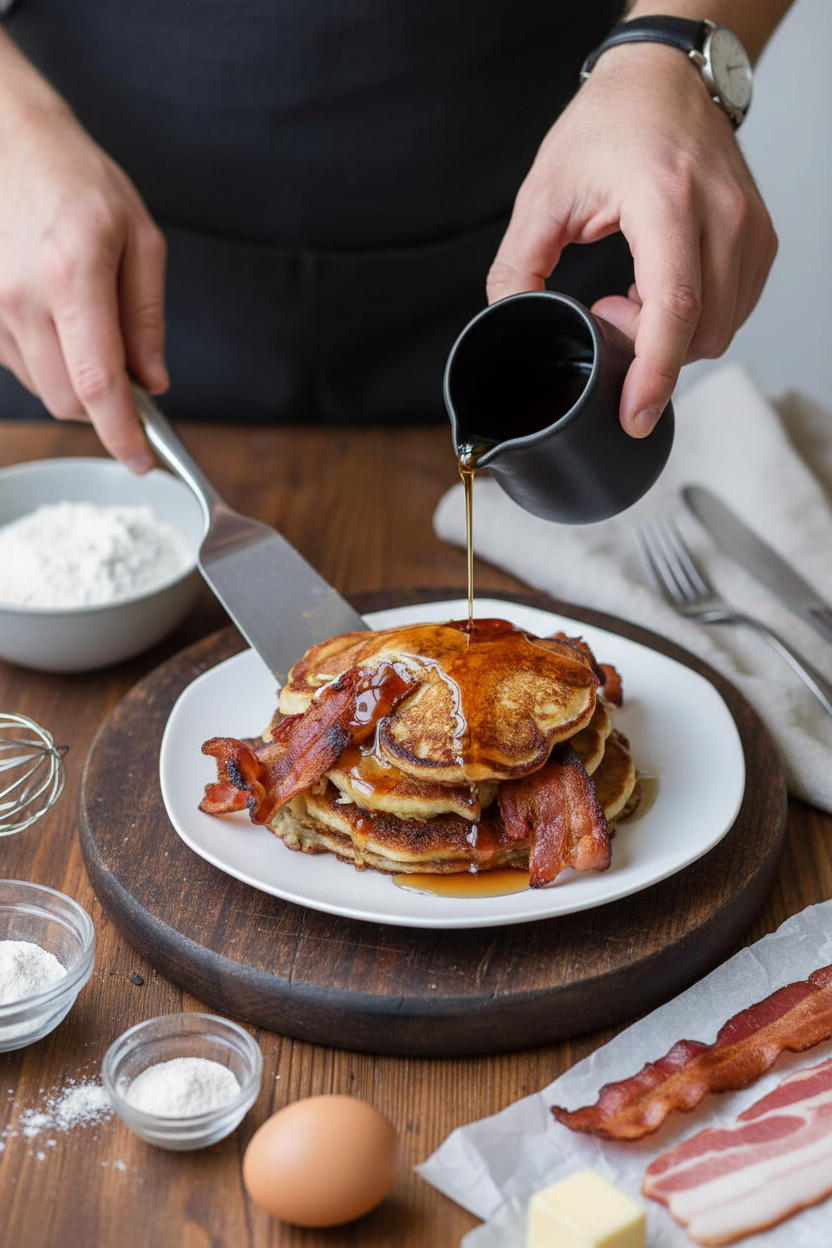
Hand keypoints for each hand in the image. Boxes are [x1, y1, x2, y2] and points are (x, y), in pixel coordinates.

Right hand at [0, 91, 166, 468]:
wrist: (6, 140)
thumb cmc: (78, 181)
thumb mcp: (139, 239)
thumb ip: (147, 317)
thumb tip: (154, 382)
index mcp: (73, 276)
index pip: (99, 383)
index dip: (122, 433)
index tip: (142, 460)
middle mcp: (23, 298)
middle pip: (68, 399)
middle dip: (104, 405)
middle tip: (131, 376)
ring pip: (43, 387)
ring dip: (75, 380)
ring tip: (89, 323)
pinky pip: (19, 365)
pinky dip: (48, 360)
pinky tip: (59, 317)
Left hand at [487, 43, 777, 436]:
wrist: (663, 79)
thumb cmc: (608, 125)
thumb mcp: (543, 192)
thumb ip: (517, 265)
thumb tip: (507, 321)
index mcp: (665, 201)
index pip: (673, 308)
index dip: (653, 374)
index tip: (633, 415)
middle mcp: (720, 215)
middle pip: (702, 331)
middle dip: (652, 351)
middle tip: (608, 312)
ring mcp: (748, 227)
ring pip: (722, 327)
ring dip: (674, 335)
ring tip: (632, 295)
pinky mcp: (760, 238)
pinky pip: (735, 309)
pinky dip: (696, 318)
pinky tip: (660, 288)